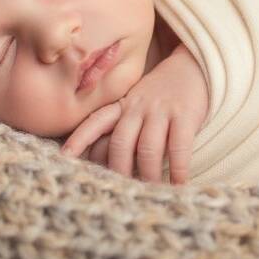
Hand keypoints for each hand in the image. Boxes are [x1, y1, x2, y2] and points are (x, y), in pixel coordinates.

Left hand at [61, 44, 208, 183]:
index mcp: (123, 105)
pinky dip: (178, 169)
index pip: (95, 121)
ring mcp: (161, 110)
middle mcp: (138, 106)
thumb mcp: (136, 104)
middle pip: (120, 142)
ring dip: (147, 174)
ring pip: (147, 148)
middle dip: (118, 171)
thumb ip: (122, 127)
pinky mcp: (185, 115)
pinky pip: (179, 147)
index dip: (79, 139)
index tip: (64, 157)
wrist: (194, 66)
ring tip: (151, 192)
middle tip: (120, 192)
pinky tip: (179, 184)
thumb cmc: (162, 95)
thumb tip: (99, 161)